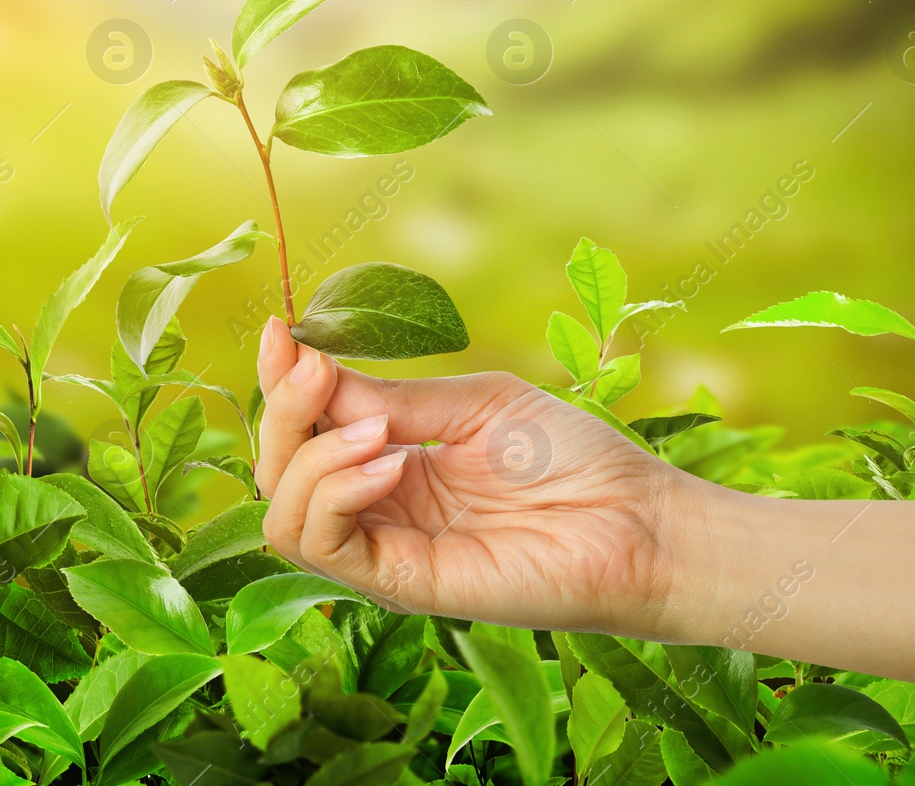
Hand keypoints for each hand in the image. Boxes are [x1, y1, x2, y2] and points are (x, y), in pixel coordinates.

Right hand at [255, 318, 696, 637]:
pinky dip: (336, 493)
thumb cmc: (570, 458)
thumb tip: (306, 366)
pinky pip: (325, 545)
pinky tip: (390, 462)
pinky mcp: (402, 585)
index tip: (279, 329)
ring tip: (374, 429)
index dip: (282, 380)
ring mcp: (387, 550)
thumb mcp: (468, 404)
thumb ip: (388, 398)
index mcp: (391, 460)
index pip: (305, 428)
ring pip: (284, 513)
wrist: (635, 518)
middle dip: (283, 411)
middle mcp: (378, 509)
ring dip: (308, 457)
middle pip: (279, 470)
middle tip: (315, 369)